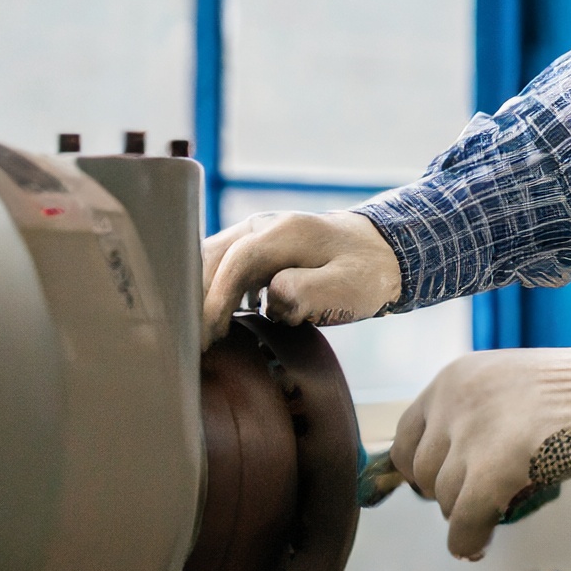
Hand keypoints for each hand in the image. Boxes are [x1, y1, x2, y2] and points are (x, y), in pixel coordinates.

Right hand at [199, 210, 401, 346]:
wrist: (380, 251)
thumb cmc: (365, 273)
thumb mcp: (346, 286)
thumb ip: (307, 291)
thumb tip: (269, 301)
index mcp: (285, 233)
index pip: (236, 262)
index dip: (215, 299)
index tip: (207, 336)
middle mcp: (262, 227)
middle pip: (211, 257)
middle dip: (195, 299)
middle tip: (190, 343)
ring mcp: (255, 236)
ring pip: (210, 261)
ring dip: (198, 295)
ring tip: (196, 335)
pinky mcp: (254, 250)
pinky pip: (220, 268)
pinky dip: (209, 292)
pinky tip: (213, 322)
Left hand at [391, 343, 570, 559]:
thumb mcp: (510, 384)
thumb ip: (474, 414)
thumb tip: (445, 468)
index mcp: (454, 378)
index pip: (406, 437)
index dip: (422, 470)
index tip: (444, 484)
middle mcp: (453, 402)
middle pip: (424, 474)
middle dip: (450, 493)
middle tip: (483, 497)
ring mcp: (472, 435)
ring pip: (446, 500)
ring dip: (468, 514)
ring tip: (499, 509)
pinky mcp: (495, 469)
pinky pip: (464, 522)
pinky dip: (467, 541)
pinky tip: (478, 546)